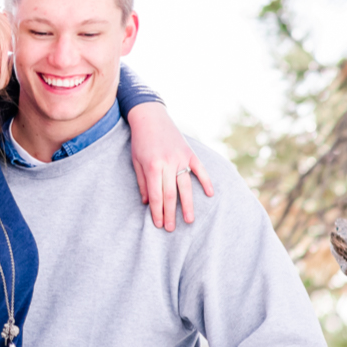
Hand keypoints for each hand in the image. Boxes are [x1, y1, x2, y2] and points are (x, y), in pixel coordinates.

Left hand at [127, 102, 214, 230]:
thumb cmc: (140, 141)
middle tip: (171, 229)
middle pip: (171, 195)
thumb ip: (142, 183)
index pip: (156, 196)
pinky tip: (210, 194)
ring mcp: (181, 158)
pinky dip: (206, 181)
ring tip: (189, 220)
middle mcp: (168, 163)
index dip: (157, 212)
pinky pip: (200, 169)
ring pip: (186, 186)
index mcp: (152, 167)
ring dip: (188, 205)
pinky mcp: (190, 152)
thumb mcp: (136, 161)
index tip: (158, 224)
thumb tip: (147, 203)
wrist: (150, 117)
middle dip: (170, 214)